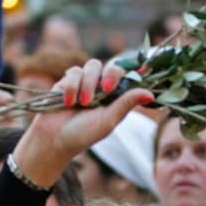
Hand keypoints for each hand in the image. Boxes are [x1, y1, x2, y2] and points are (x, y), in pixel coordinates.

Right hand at [11, 59, 153, 187]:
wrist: (54, 139)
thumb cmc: (82, 135)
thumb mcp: (108, 120)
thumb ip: (127, 103)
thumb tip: (151, 94)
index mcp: (114, 96)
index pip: (126, 75)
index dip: (126, 75)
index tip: (122, 83)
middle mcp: (100, 86)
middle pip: (111, 65)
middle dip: (109, 75)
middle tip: (105, 89)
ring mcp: (83, 82)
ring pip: (92, 65)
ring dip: (88, 83)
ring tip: (83, 103)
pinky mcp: (67, 80)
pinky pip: (74, 72)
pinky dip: (72, 86)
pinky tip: (69, 102)